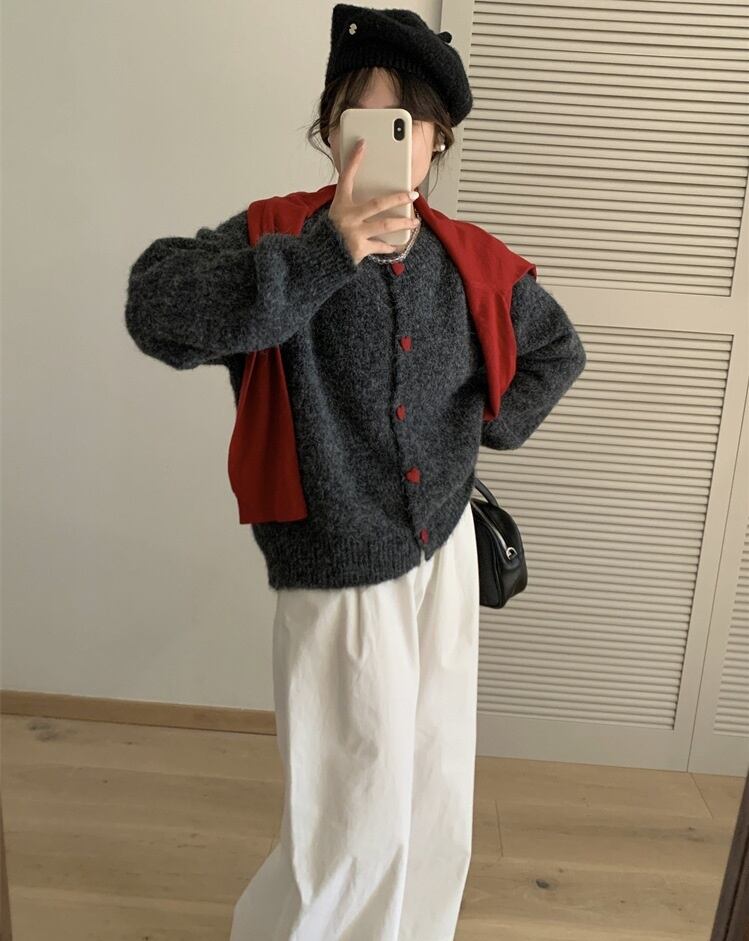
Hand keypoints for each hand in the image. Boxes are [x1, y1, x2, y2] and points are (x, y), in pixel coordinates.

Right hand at [328, 139, 417, 265]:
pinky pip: (380, 246)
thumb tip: (374, 195)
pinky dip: (390, 246)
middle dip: (398, 198)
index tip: (363, 144)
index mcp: (341, 203)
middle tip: (413, 195)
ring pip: (384, 226)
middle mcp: (348, 217)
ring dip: (402, 223)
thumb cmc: (333, 232)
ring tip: (414, 222)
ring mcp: (354, 233)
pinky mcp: (360, 249)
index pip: (346, 177)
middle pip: (378, 204)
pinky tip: (398, 244)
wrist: (322, 257)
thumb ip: (353, 202)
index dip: (353, 160)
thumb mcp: (338, 212)